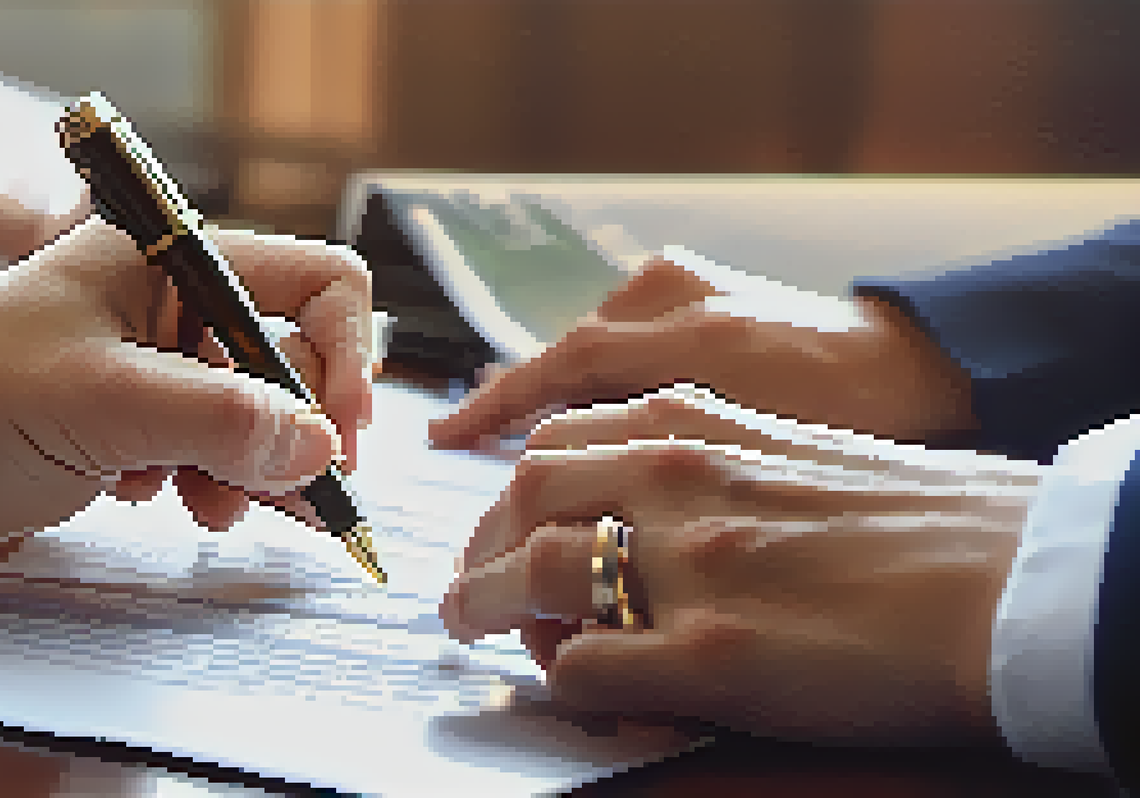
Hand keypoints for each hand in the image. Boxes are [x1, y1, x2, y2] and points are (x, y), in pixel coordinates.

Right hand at [427, 252, 978, 450]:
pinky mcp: (696, 286)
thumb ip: (663, 449)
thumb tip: (569, 479)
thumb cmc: (856, 418)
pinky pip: (620, 331)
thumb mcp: (757, 445)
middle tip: (462, 445)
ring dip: (552, 388)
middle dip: (512, 400)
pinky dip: (592, 367)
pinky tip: (585, 402)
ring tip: (511, 434)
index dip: (494, 408)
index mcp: (687, 333)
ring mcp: (683, 282)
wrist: (919, 364)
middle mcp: (672, 294)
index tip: (441, 440)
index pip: (558, 370)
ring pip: (588, 343)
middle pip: (564, 354)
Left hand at [440, 386, 1043, 746]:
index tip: (504, 525)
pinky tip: (579, 685)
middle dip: (481, 544)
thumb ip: (702, 466)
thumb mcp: (788, 451)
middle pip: (524, 497)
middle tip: (471, 588)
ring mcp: (690, 566)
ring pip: (535, 573)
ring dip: (489, 605)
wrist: (1012, 575)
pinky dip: (565, 678)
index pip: (556, 440)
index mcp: (697, 425)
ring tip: (475, 628)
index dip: (515, 491)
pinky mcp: (711, 655)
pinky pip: (587, 667)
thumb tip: (634, 510)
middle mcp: (678, 481)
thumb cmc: (918, 518)